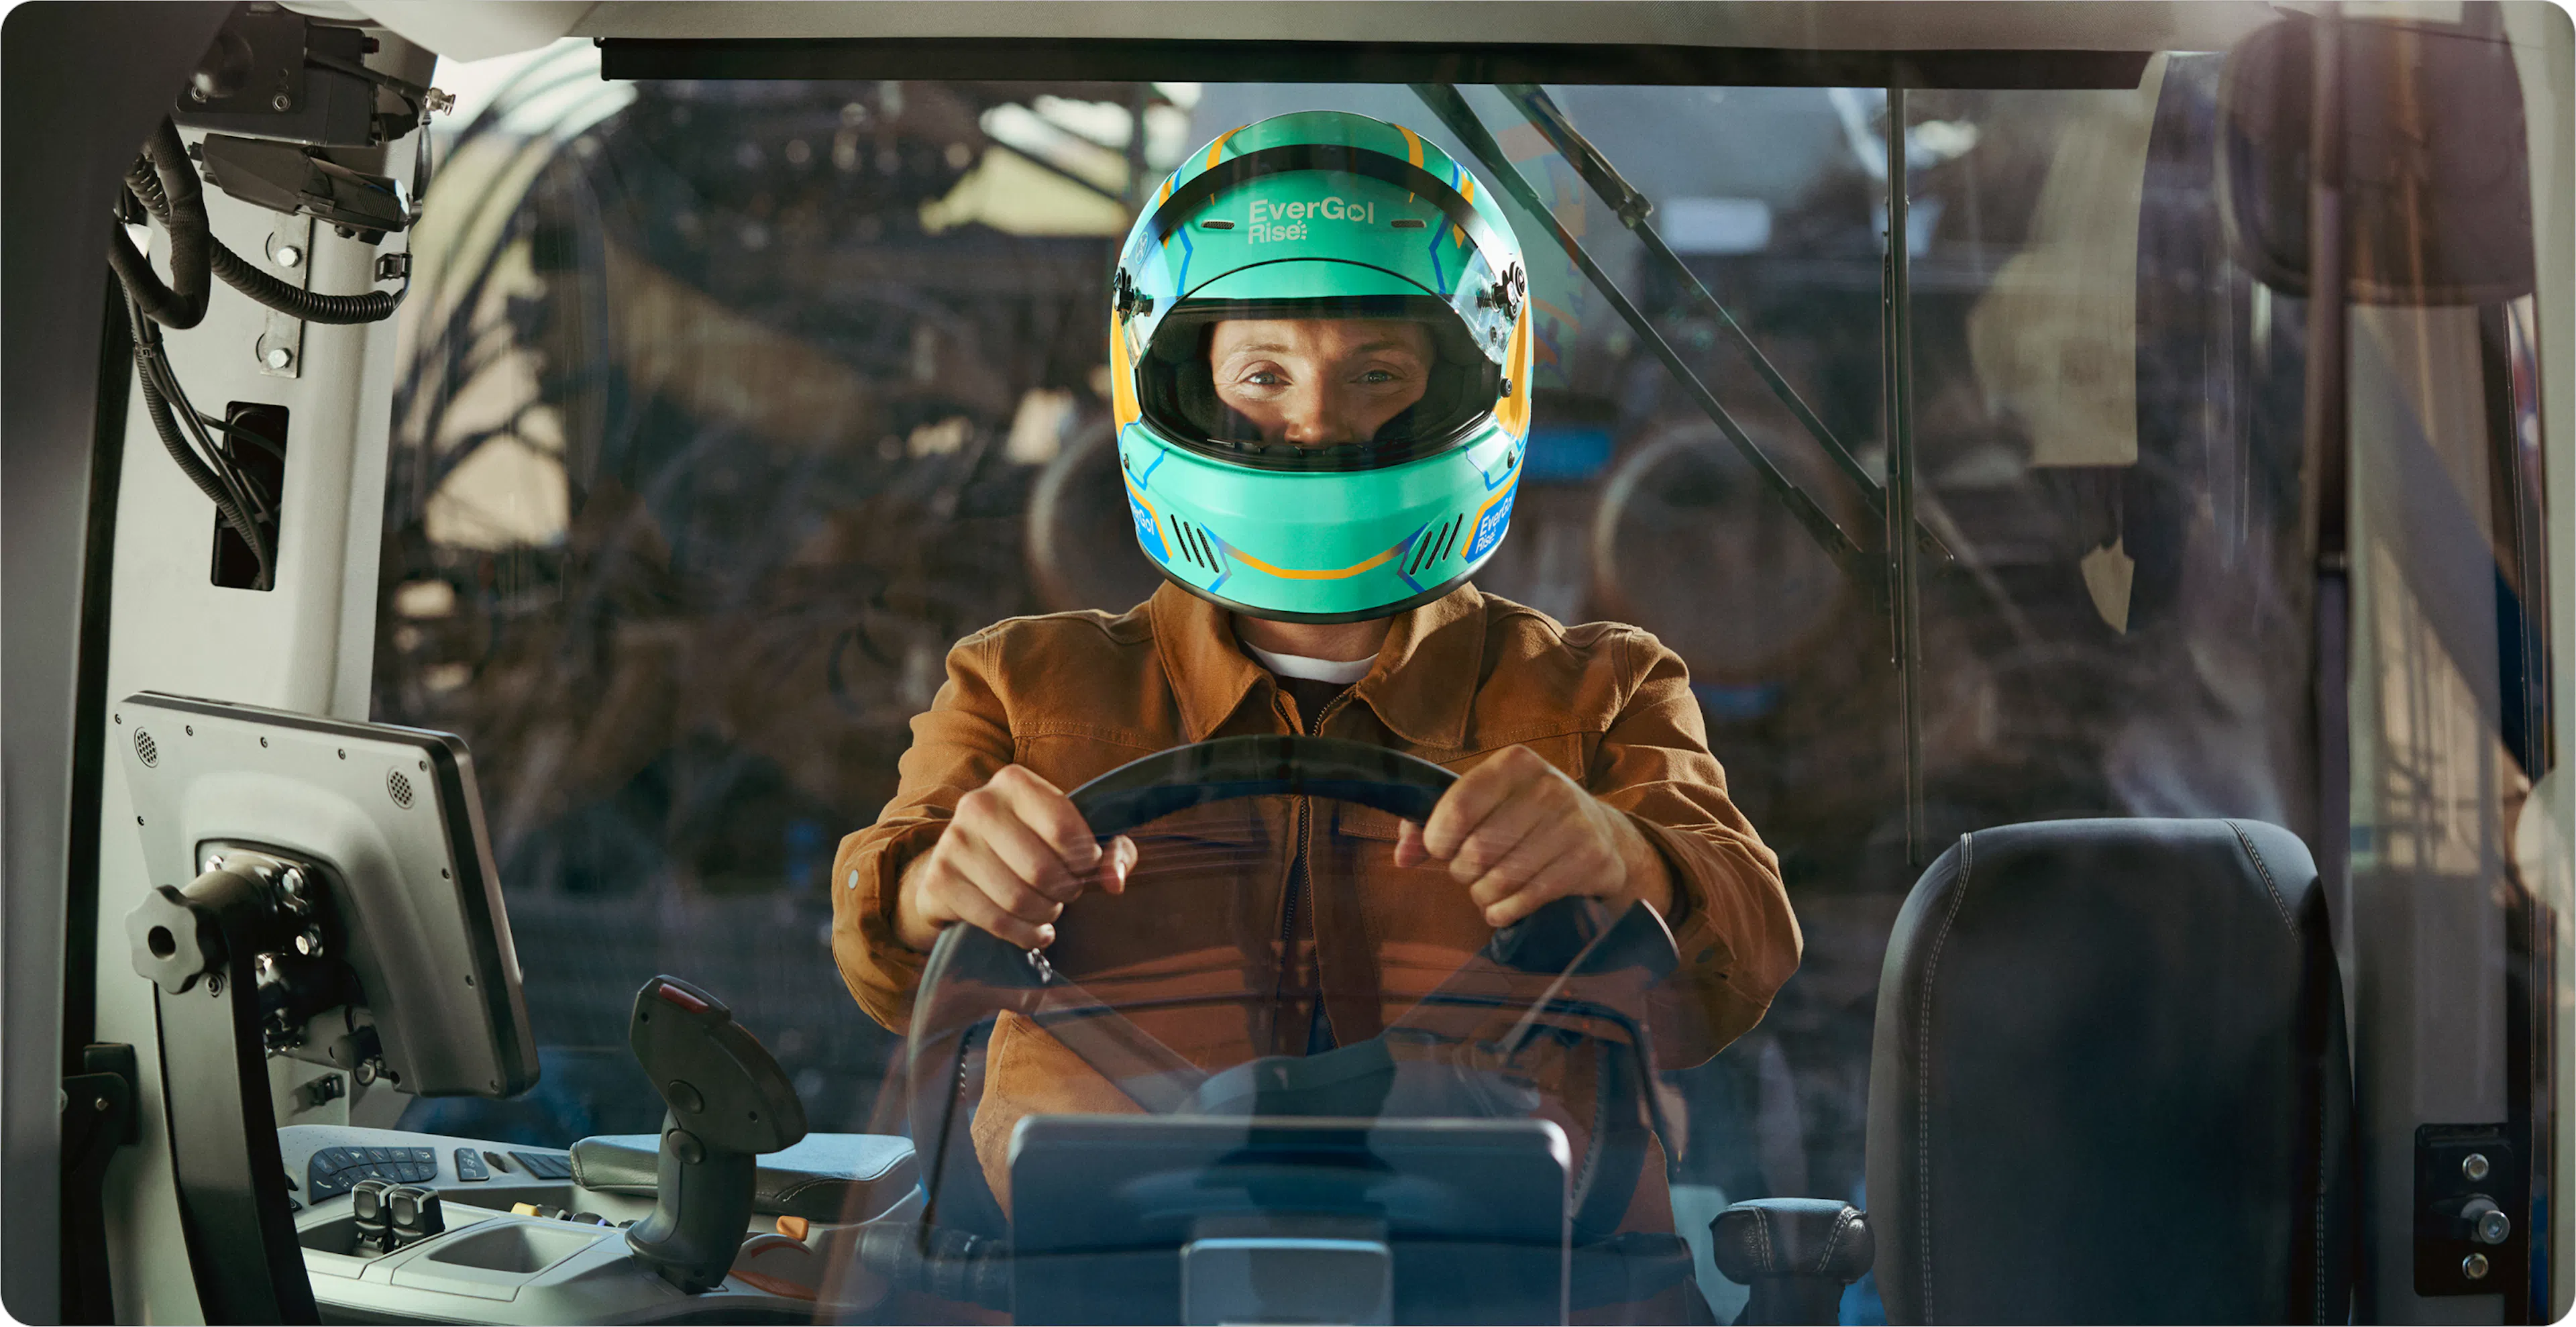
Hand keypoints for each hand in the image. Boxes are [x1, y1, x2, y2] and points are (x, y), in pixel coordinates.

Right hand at [895, 765, 1137, 949]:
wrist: (963, 862)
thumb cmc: (1031, 844)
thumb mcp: (1074, 836)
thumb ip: (1111, 851)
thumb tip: (1115, 880)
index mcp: (1014, 781)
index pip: (1063, 829)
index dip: (1085, 859)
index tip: (1085, 867)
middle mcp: (978, 805)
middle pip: (1041, 870)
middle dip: (1065, 891)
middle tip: (1067, 892)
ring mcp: (953, 842)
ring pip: (1018, 899)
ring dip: (1046, 914)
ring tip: (1050, 908)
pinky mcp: (940, 880)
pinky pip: (996, 921)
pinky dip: (1025, 935)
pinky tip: (1035, 931)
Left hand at [1393, 745, 1672, 927]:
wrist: (1600, 832)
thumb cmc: (1523, 816)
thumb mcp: (1482, 803)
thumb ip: (1430, 823)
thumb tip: (1403, 855)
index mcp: (1515, 763)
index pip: (1457, 808)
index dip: (1438, 840)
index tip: (1442, 848)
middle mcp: (1549, 786)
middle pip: (1476, 852)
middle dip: (1462, 872)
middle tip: (1470, 871)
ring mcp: (1575, 823)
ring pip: (1500, 880)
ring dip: (1482, 895)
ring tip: (1487, 888)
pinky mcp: (1592, 860)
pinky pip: (1527, 900)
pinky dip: (1504, 911)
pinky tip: (1504, 905)